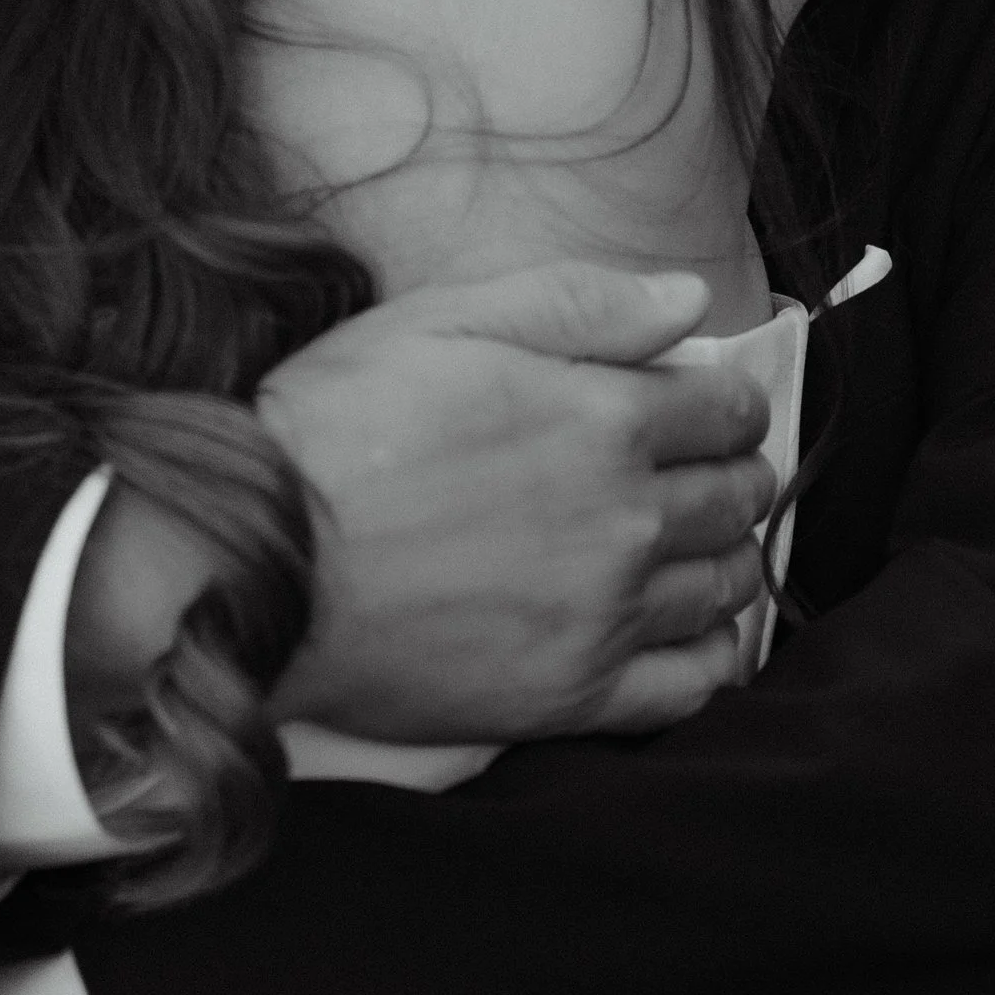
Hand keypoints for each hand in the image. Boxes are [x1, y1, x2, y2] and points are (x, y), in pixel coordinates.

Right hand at [255, 264, 776, 743]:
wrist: (258, 558)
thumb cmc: (338, 427)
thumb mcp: (447, 319)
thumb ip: (579, 302)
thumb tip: (688, 297)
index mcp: (605, 420)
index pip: (727, 409)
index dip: (727, 402)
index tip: (709, 408)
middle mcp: (625, 520)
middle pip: (736, 497)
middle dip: (734, 474)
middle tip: (705, 472)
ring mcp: (604, 616)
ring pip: (725, 586)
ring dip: (727, 556)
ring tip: (695, 546)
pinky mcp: (569, 696)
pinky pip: (688, 687)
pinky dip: (710, 658)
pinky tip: (691, 636)